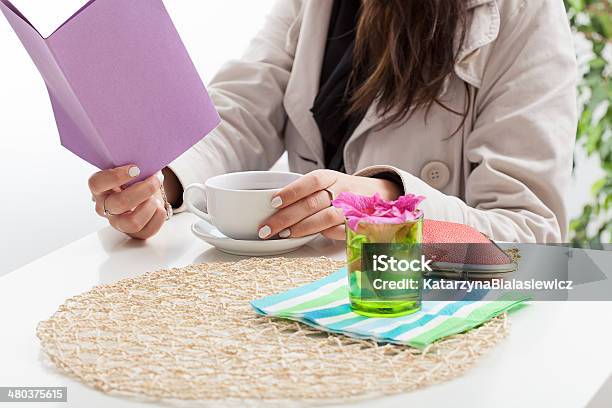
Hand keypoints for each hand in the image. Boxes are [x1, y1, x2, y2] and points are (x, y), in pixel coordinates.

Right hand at [89, 165, 167, 239]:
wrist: (145, 192)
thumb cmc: (136, 178)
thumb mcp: (132, 168)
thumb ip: (134, 164)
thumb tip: (148, 161)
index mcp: (100, 188)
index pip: (97, 183)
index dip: (116, 176)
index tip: (135, 168)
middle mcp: (105, 207)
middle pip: (119, 203)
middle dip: (144, 190)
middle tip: (155, 179)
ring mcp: (118, 222)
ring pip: (132, 222)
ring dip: (150, 207)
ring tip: (155, 198)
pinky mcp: (133, 233)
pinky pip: (147, 231)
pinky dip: (158, 217)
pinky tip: (159, 207)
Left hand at [258, 169, 400, 240]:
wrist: (379, 194)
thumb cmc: (342, 190)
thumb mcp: (326, 182)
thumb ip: (305, 192)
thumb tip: (272, 206)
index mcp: (330, 177)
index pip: (310, 182)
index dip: (291, 192)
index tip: (272, 202)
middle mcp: (341, 190)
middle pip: (312, 203)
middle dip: (286, 217)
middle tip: (266, 228)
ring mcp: (351, 208)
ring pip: (325, 218)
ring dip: (302, 228)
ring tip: (284, 235)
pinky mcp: (358, 224)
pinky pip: (341, 231)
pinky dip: (324, 235)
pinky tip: (309, 239)